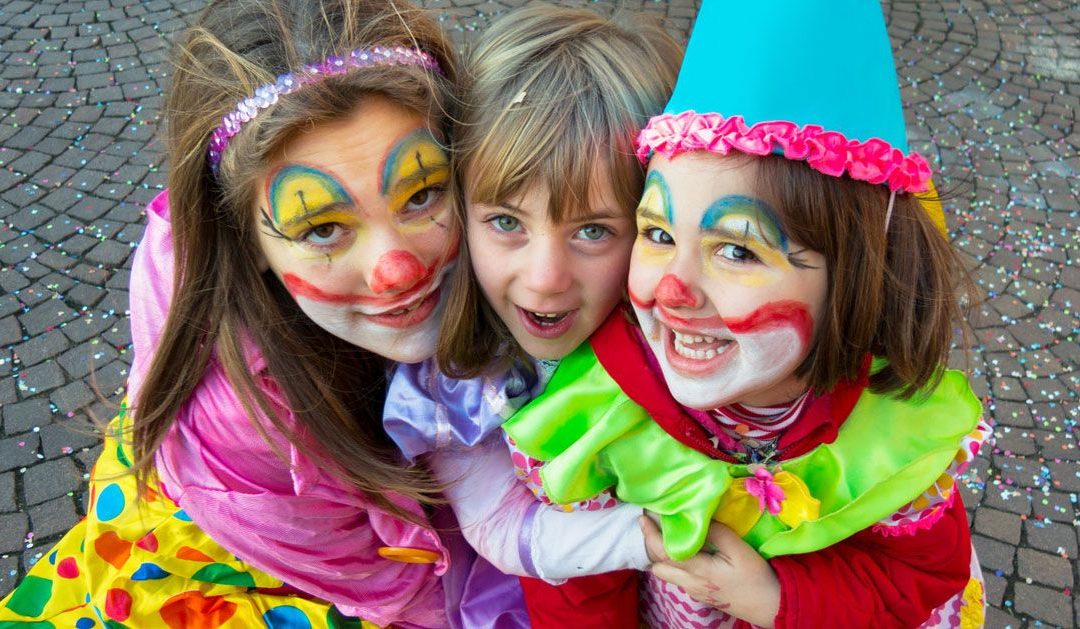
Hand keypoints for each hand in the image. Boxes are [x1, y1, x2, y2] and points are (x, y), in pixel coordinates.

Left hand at [641, 516, 779, 627]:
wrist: (770, 605)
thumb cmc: (756, 576)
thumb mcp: (739, 549)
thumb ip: (716, 532)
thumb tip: (696, 517)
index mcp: (698, 571)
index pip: (663, 552)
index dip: (650, 534)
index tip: (644, 516)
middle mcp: (690, 584)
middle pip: (657, 566)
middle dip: (650, 544)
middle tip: (653, 523)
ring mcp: (694, 591)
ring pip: (666, 573)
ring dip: (660, 555)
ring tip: (665, 533)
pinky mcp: (700, 594)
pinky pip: (677, 577)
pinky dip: (672, 562)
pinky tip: (682, 549)